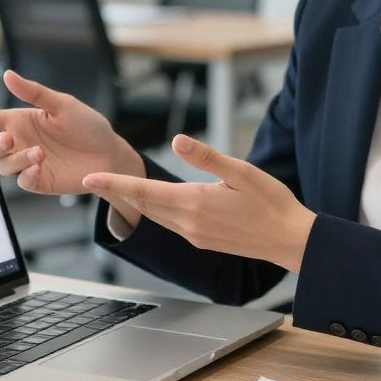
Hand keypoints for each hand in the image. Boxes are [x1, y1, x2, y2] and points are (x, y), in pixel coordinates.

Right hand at [0, 70, 144, 196]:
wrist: (110, 154)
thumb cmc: (88, 126)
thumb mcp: (63, 104)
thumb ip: (34, 93)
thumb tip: (9, 74)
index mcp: (19, 120)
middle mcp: (19, 142)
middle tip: (10, 139)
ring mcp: (27, 163)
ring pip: (2, 166)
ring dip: (15, 159)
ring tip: (40, 153)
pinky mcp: (38, 181)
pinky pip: (20, 182)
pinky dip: (25, 174)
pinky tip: (39, 167)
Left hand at [82, 134, 316, 271]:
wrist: (290, 240)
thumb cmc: (271, 203)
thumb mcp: (242, 171)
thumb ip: (206, 157)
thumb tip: (178, 140)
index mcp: (195, 202)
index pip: (143, 191)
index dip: (114, 184)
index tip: (90, 179)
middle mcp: (188, 223)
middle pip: (142, 205)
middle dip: (116, 192)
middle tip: (92, 181)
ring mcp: (194, 234)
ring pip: (155, 215)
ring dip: (133, 202)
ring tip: (113, 189)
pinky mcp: (202, 240)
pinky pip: (170, 223)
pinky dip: (153, 211)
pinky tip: (151, 203)